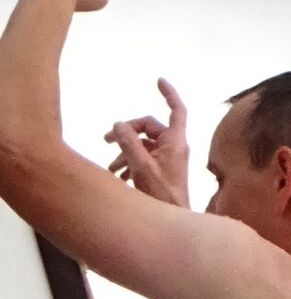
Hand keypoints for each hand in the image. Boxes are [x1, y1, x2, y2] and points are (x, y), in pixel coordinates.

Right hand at [105, 77, 188, 206]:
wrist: (171, 218)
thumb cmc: (161, 194)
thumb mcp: (140, 165)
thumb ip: (128, 141)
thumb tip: (119, 124)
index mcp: (176, 142)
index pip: (177, 110)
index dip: (169, 94)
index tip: (159, 80)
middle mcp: (174, 147)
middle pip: (148, 127)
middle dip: (126, 132)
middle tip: (105, 140)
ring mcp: (168, 159)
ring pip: (143, 144)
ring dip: (124, 151)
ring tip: (111, 167)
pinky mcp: (162, 170)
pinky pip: (144, 158)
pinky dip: (129, 163)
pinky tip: (117, 176)